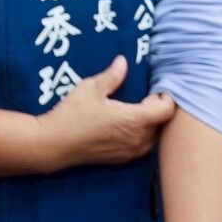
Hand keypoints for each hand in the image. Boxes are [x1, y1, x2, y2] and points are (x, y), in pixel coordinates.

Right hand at [35, 55, 175, 169]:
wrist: (54, 145)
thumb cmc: (73, 114)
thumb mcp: (91, 88)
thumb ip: (112, 76)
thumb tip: (124, 62)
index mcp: (134, 120)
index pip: (166, 110)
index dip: (165, 97)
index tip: (154, 89)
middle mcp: (137, 139)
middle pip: (163, 124)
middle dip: (159, 109)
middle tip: (146, 96)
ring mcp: (130, 152)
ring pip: (154, 138)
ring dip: (152, 124)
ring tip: (138, 111)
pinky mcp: (121, 160)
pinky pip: (143, 147)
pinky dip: (143, 135)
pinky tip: (127, 125)